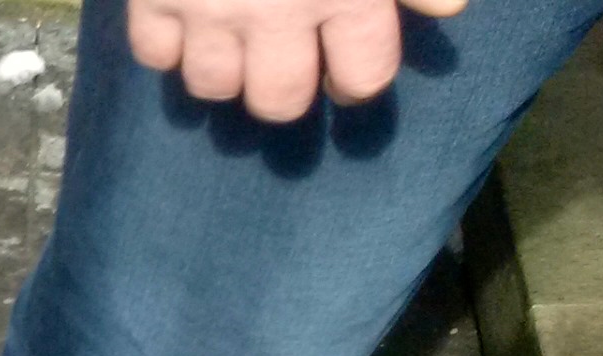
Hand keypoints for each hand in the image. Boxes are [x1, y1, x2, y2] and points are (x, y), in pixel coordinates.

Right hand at [124, 0, 466, 121]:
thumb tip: (447, 7)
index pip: (361, 77)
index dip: (357, 82)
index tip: (347, 74)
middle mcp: (277, 13)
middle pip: (279, 100)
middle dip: (286, 92)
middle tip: (286, 69)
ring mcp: (208, 6)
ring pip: (211, 86)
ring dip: (225, 74)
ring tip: (234, 50)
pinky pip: (154, 54)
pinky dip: (169, 47)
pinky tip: (187, 24)